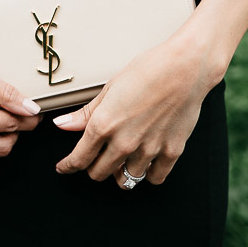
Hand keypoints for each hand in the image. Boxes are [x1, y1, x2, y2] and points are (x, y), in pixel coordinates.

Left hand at [52, 33, 219, 187]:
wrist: (185, 67)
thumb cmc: (148, 70)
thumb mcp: (109, 89)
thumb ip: (85, 114)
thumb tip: (62, 124)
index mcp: (104, 125)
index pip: (79, 159)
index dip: (68, 167)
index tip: (65, 167)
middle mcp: (124, 142)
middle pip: (99, 173)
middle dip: (93, 167)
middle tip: (96, 158)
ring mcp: (149, 150)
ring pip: (125, 179)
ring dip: (120, 172)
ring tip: (122, 159)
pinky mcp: (171, 152)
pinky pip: (154, 178)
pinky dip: (148, 173)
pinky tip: (146, 163)